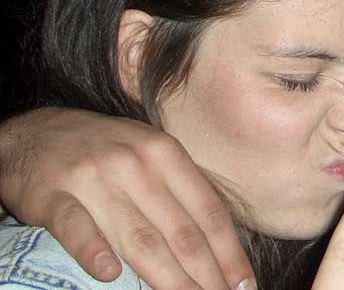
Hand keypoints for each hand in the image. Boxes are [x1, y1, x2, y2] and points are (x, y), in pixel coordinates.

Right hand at [0, 108, 253, 289]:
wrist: (37, 132)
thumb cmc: (106, 149)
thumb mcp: (150, 153)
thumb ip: (181, 189)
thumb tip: (218, 239)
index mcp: (166, 154)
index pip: (207, 211)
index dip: (228, 252)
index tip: (243, 284)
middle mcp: (136, 164)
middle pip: (179, 230)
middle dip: (205, 273)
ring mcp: (95, 179)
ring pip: (138, 236)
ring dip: (166, 276)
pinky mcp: (55, 196)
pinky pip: (77, 228)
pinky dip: (94, 251)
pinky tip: (109, 275)